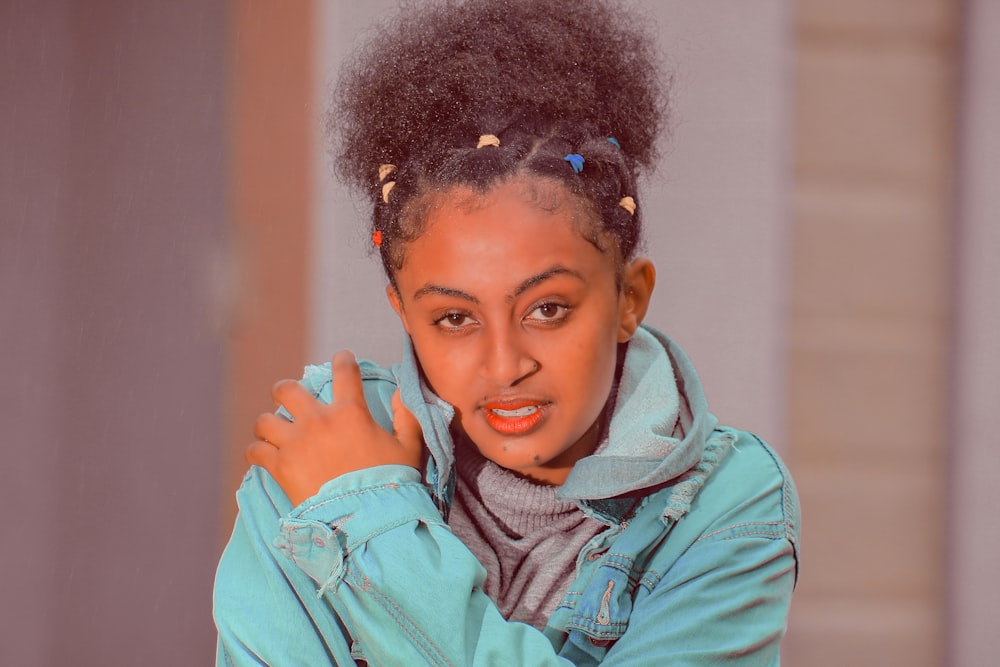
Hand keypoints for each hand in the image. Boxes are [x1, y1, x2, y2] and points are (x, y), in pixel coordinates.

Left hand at [246, 350, 423, 506]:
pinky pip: (255, 451)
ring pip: (265, 420)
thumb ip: (407, 417)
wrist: (365, 518)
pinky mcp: (280, 467)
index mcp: (350, 412)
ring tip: (272, 432)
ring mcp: (296, 443)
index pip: (344, 372)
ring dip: (268, 425)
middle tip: (288, 398)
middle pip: (287, 390)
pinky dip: (257, 452)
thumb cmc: (390, 483)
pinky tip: (262, 456)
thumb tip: (401, 392)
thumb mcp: (409, 448)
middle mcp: (318, 421)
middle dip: (285, 391)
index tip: (342, 359)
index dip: (343, 360)